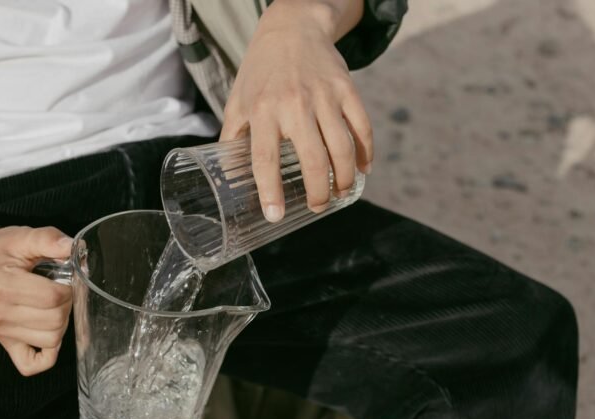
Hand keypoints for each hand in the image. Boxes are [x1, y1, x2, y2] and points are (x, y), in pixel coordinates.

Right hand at [0, 226, 72, 375]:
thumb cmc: (3, 249)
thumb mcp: (23, 236)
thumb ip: (48, 239)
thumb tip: (73, 248)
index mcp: (1, 285)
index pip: (52, 297)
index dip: (68, 288)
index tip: (64, 280)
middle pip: (55, 321)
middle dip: (67, 305)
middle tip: (60, 292)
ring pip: (51, 341)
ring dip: (61, 324)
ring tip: (52, 307)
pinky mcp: (4, 342)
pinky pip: (31, 365)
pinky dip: (47, 354)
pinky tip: (48, 333)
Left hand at [220, 0, 372, 221]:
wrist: (292, 27)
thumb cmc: (260, 71)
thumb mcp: (238, 101)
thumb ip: (233, 138)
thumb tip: (228, 177)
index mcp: (262, 110)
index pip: (265, 159)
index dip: (270, 190)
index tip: (275, 215)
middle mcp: (294, 104)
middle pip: (313, 160)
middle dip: (318, 192)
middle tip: (318, 207)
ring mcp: (324, 96)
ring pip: (342, 147)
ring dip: (344, 178)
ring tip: (340, 194)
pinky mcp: (346, 89)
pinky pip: (362, 127)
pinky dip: (366, 152)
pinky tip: (364, 169)